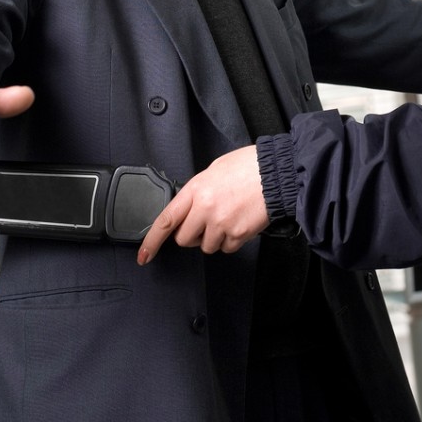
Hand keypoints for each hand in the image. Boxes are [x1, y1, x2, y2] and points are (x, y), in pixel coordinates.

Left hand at [137, 145, 268, 264]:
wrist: (277, 172)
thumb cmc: (249, 166)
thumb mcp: (214, 170)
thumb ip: (198, 191)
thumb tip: (191, 207)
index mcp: (195, 190)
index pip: (166, 220)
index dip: (152, 241)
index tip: (144, 255)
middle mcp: (205, 209)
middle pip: (184, 239)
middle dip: (191, 235)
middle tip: (205, 222)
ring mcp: (222, 223)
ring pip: (207, 246)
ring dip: (213, 238)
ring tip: (228, 217)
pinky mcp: (238, 234)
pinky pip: (227, 248)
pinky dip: (231, 240)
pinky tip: (239, 223)